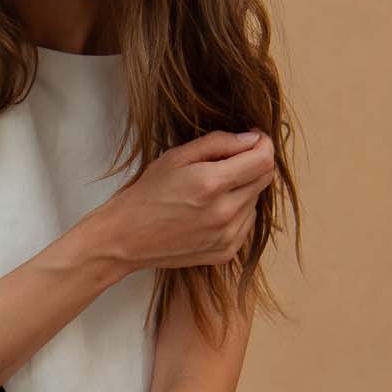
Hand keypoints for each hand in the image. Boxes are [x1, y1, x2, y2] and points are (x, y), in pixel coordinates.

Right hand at [96, 129, 276, 272]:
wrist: (126, 238)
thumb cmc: (147, 194)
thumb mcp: (176, 157)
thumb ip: (217, 143)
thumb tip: (250, 139)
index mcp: (211, 184)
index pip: (264, 160)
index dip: (263, 144)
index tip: (253, 139)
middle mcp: (224, 213)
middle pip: (265, 179)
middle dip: (254, 163)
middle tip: (231, 160)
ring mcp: (227, 236)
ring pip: (256, 201)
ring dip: (244, 189)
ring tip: (214, 189)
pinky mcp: (225, 252)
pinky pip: (246, 223)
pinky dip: (237, 211)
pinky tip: (212, 210)